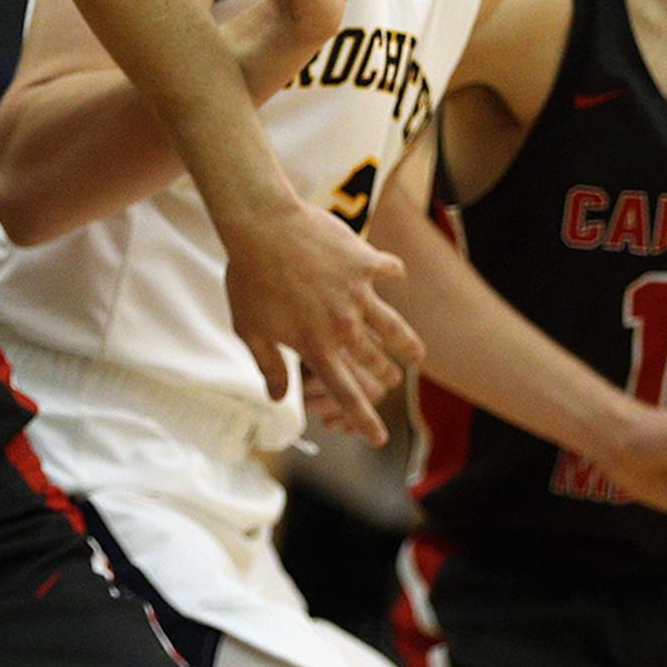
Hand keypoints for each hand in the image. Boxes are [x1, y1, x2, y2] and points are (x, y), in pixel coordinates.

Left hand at [221, 199, 422, 445]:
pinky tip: (397, 275)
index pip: (345, 393)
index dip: (363, 419)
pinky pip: (391, 271)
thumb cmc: (249, 278)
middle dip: (385, 375)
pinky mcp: (365, 262)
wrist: (262, 227)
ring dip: (407, 342)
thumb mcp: (250, 329)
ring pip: (394, 326)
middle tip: (392, 381)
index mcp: (315, 346)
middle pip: (375, 360)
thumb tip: (278, 399)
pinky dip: (395, 274)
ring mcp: (357, 294)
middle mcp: (343, 326)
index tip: (378, 438)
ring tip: (417, 354)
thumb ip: (269, 366)